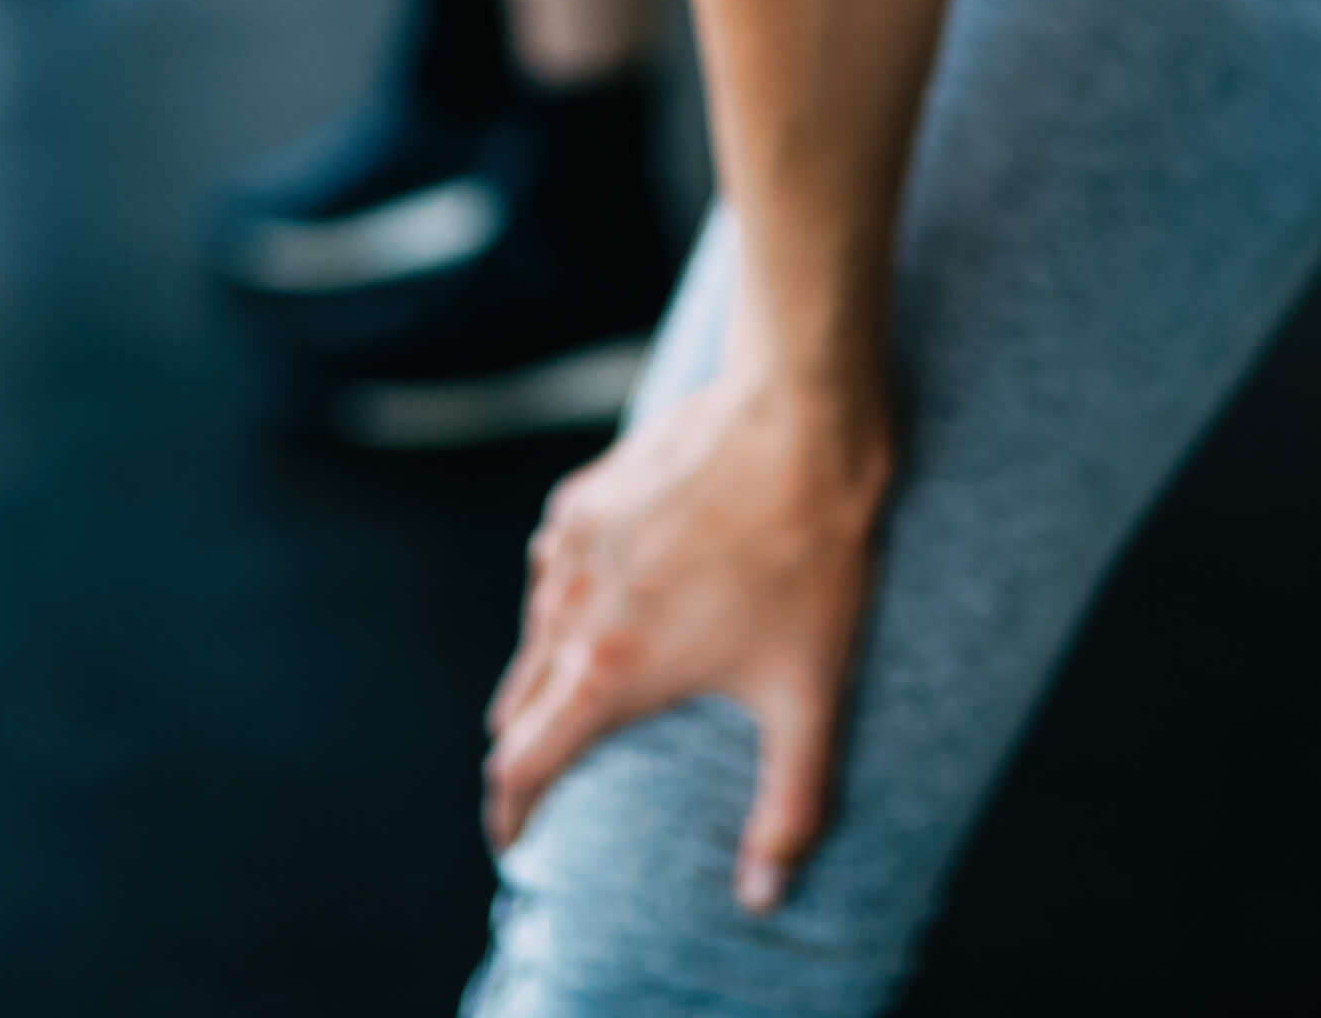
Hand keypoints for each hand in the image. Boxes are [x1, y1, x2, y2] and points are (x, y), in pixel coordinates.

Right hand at [483, 364, 889, 913]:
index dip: (510, 815)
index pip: (521, 766)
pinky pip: (552, 571)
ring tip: (590, 697)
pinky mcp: (580, 497)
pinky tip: (615, 603)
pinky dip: (567, 604)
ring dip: (548, 677)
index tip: (515, 844)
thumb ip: (789, 808)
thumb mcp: (810, 695)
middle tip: (555, 783)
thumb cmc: (809, 559)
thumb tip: (765, 901)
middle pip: (517, 708)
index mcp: (610, 673)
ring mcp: (567, 546)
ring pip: (533, 637)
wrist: (796, 419)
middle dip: (528, 754)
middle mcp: (567, 611)